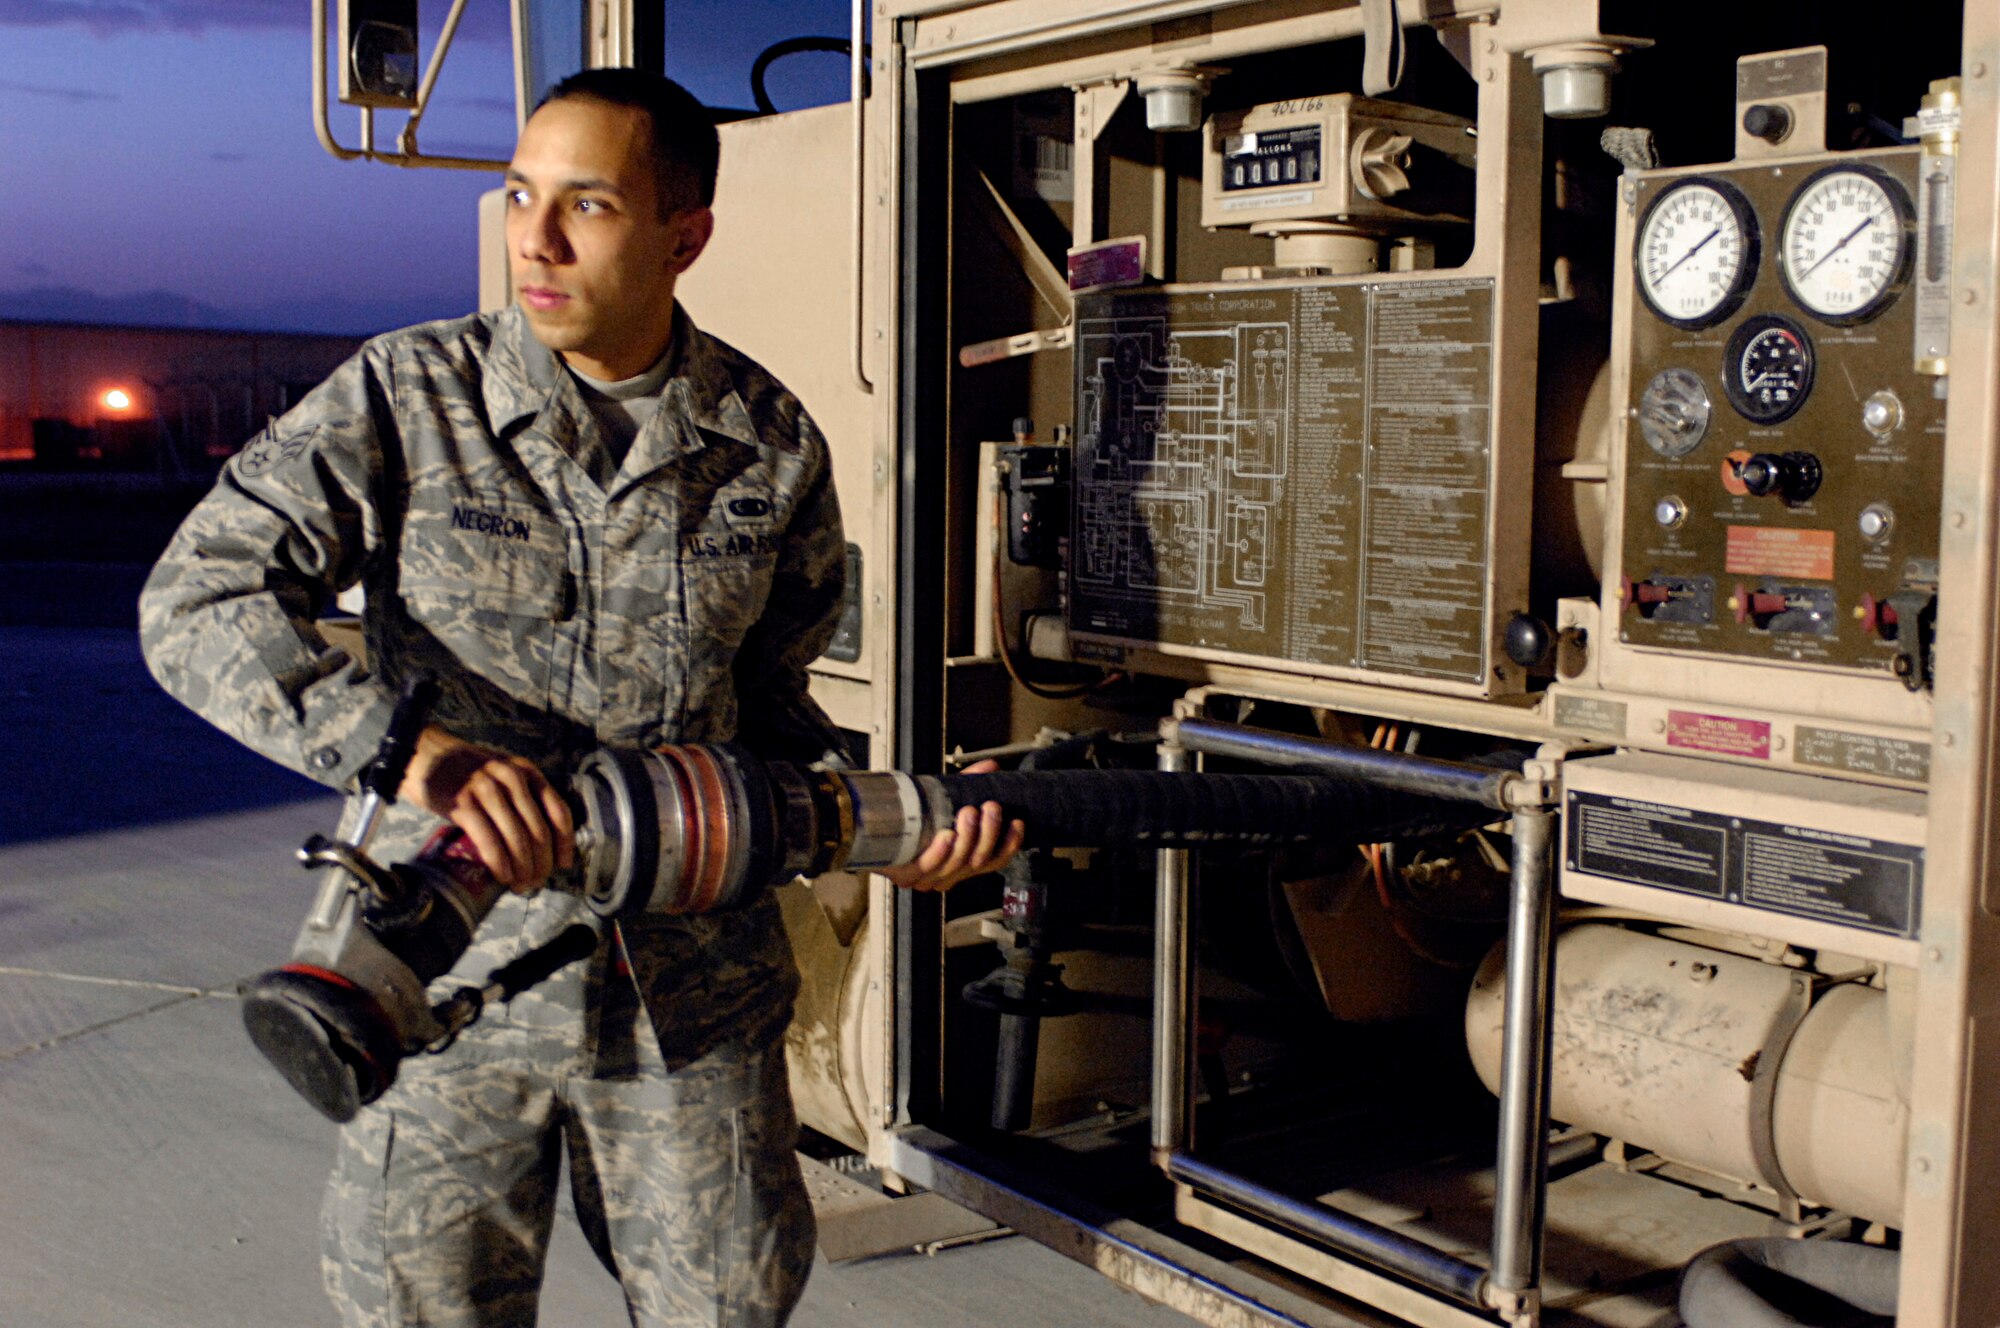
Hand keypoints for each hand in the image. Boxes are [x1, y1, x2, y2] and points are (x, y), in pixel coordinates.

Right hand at [397, 725, 574, 891]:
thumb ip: (522, 796)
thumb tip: (539, 841)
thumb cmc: (466, 771)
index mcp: (527, 772)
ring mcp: (488, 791)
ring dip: (522, 869)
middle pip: (539, 831)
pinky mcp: (464, 805)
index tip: (564, 864)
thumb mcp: (502, 773)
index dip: (564, 843)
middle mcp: (511, 780)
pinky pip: (490, 842)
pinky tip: (503, 877)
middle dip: (541, 863)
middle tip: (537, 882)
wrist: (424, 755)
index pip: (558, 811)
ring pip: (517, 839)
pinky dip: (500, 864)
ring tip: (521, 885)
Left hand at [878, 759, 1024, 891]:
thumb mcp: (944, 800)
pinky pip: (929, 867)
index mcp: (962, 862)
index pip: (995, 861)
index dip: (1010, 844)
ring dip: (967, 838)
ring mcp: (928, 878)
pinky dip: (940, 852)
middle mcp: (950, 875)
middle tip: (990, 807)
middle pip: (980, 861)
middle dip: (989, 833)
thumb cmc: (912, 818)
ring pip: (958, 865)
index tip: (1017, 822)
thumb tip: (991, 766)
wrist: (870, 829)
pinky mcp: (907, 876)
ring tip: (969, 813)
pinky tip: (945, 835)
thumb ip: (969, 784)